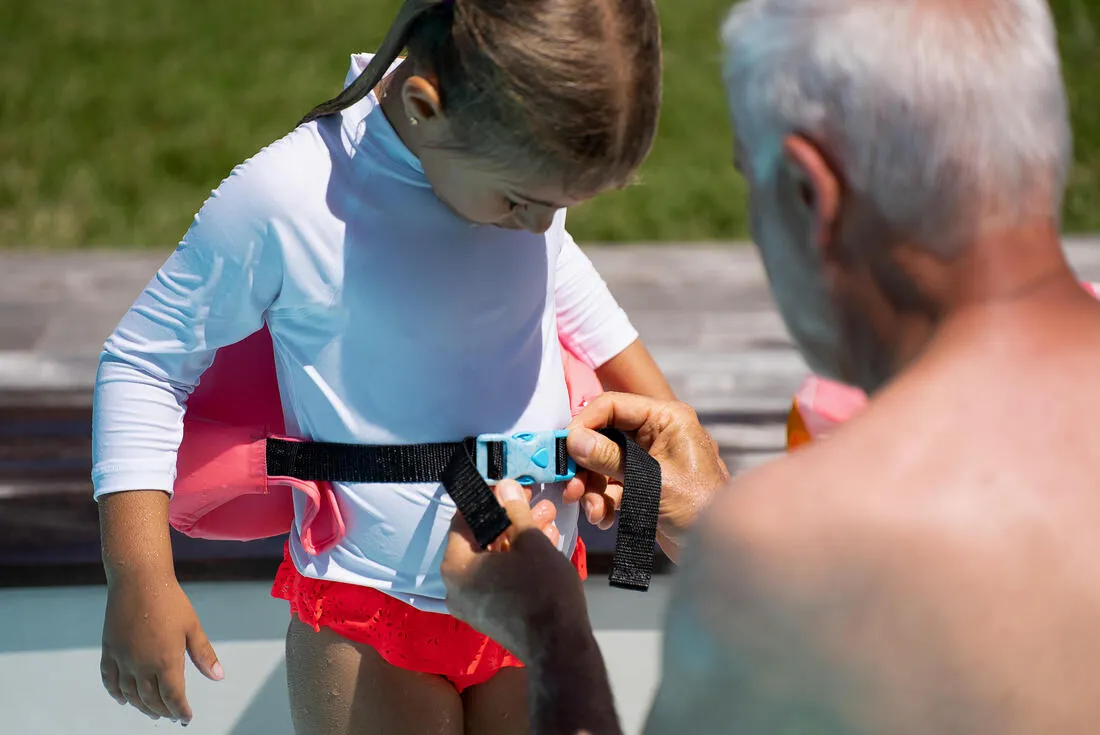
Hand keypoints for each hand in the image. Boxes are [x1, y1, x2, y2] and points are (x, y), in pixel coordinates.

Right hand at [100, 573, 223, 723]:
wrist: (139, 581)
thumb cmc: (170, 601)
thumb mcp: (193, 627)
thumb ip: (204, 655)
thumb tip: (218, 676)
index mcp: (166, 661)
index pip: (173, 697)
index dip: (180, 710)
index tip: (186, 717)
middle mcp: (142, 665)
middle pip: (151, 700)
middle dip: (163, 711)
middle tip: (171, 716)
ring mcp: (123, 659)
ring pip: (130, 694)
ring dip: (141, 707)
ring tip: (152, 712)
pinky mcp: (109, 651)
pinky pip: (109, 680)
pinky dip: (116, 694)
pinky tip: (123, 700)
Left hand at [442, 481, 587, 661]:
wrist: (559, 646)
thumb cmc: (542, 590)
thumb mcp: (530, 540)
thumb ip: (513, 510)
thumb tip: (504, 487)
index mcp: (455, 566)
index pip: (464, 520)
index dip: (488, 499)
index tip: (508, 488)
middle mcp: (456, 588)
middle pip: (481, 541)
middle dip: (510, 519)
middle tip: (533, 502)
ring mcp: (473, 606)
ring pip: (494, 560)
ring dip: (518, 539)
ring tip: (547, 520)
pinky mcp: (491, 617)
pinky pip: (499, 580)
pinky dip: (517, 562)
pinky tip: (544, 545)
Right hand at [564, 392, 729, 559]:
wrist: (720, 550)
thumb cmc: (699, 507)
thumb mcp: (651, 481)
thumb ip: (610, 458)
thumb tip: (574, 439)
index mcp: (667, 419)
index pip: (614, 405)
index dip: (585, 423)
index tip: (564, 446)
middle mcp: (657, 433)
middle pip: (604, 436)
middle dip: (585, 465)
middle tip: (571, 488)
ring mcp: (650, 460)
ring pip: (604, 464)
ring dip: (592, 488)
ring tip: (593, 512)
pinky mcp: (645, 484)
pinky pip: (613, 484)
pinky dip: (604, 501)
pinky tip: (605, 519)